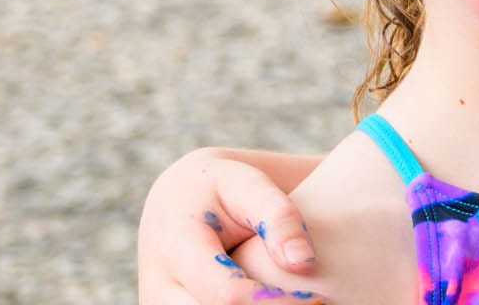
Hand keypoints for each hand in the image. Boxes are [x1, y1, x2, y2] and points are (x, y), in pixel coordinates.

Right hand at [137, 150, 319, 304]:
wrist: (177, 199)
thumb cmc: (222, 188)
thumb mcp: (249, 185)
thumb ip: (279, 218)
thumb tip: (304, 264)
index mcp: (174, 248)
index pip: (227, 296)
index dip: (276, 303)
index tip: (320, 299)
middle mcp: (158, 286)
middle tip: (316, 302)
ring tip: (296, 299)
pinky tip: (275, 300)